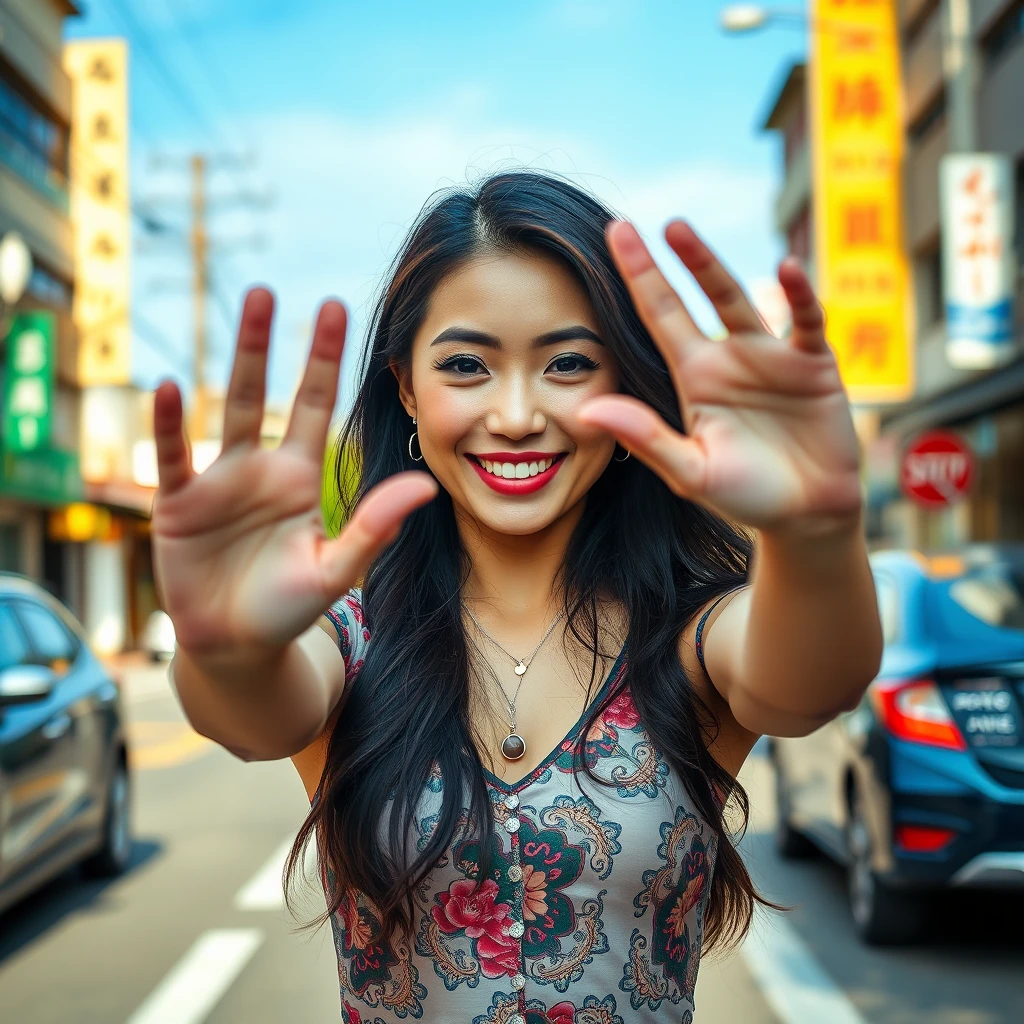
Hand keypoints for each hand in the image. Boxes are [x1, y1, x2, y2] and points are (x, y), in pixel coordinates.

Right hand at [151, 289, 435, 659]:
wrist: (237, 644)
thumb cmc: (288, 608)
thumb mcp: (335, 568)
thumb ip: (374, 527)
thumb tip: (426, 484)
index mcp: (301, 477)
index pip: (316, 405)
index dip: (324, 359)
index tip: (337, 307)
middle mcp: (260, 468)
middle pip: (264, 393)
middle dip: (268, 343)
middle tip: (271, 289)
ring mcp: (218, 481)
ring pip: (224, 410)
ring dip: (230, 362)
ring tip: (238, 312)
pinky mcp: (180, 504)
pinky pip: (176, 456)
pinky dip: (171, 425)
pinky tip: (170, 388)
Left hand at [578, 220, 862, 534]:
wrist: (806, 513)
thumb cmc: (747, 495)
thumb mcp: (691, 472)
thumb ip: (646, 438)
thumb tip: (588, 409)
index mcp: (695, 376)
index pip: (658, 317)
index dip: (637, 278)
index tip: (612, 235)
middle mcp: (727, 356)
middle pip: (692, 297)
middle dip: (664, 261)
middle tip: (627, 226)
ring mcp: (770, 355)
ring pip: (737, 300)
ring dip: (708, 266)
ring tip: (678, 231)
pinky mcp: (813, 364)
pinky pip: (806, 322)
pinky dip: (800, 297)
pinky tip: (787, 270)